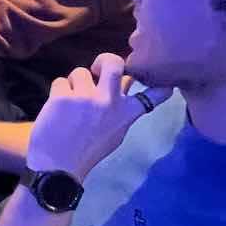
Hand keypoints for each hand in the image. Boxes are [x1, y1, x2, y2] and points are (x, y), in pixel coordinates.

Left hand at [25, 54, 170, 178]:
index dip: (161, 85)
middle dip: (104, 59)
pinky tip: (58, 108)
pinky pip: (60, 82)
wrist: (59, 165)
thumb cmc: (88, 150)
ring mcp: (85, 97)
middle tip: (97, 69)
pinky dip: (58, 92)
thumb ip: (122, 109)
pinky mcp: (62, 96)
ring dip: (74, 84)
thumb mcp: (115, 132)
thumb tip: (127, 84)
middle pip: (113, 62)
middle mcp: (109, 101)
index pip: (153, 95)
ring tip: (70, 103)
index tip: (167, 82)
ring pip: (79, 72)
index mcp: (126, 113)